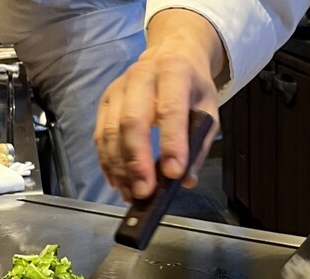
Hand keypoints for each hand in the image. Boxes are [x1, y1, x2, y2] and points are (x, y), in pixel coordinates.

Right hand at [94, 9, 223, 201]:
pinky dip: (108, 163)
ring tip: (132, 194)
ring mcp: (118, 89)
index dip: (171, 144)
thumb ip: (199, 145)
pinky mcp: (105, 103)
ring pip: (111, 132)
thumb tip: (185, 180)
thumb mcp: (208, 110)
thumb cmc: (192, 88)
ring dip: (120, 168)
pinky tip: (119, 183)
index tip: (173, 174)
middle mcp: (141, 77)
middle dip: (138, 162)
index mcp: (174, 72)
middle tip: (145, 192)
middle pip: (132, 122)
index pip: (170, 110)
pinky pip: (100, 136)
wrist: (171, 54)